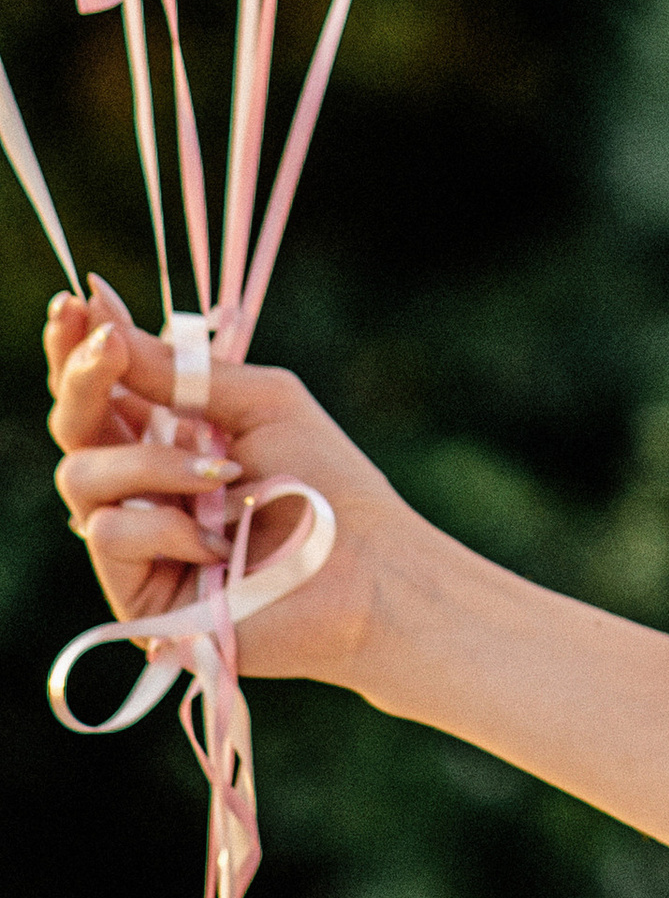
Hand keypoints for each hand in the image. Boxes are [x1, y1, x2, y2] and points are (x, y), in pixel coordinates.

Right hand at [44, 286, 416, 690]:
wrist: (365, 565)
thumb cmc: (326, 480)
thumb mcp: (258, 402)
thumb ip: (179, 371)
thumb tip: (105, 317)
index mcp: (171, 436)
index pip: (104, 389)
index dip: (78, 349)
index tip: (75, 304)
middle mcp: (144, 485)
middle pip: (74, 427)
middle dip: (82, 380)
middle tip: (107, 346)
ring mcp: (137, 540)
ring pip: (81, 476)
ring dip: (150, 464)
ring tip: (222, 474)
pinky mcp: (135, 592)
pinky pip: (108, 534)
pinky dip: (165, 527)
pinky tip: (218, 541)